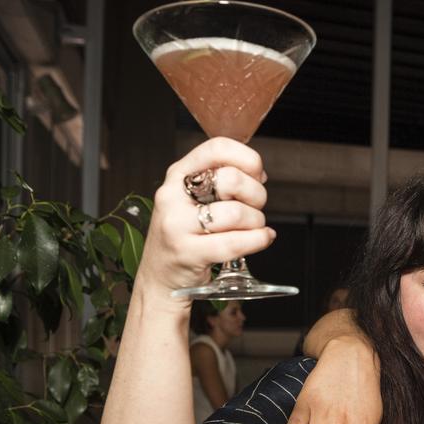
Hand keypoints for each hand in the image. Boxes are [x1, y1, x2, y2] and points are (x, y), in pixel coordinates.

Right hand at [136, 137, 273, 300]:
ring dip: (257, 222)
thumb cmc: (185, 234)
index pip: (217, 148)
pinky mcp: (188, 252)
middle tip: (256, 207)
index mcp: (177, 174)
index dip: (247, 158)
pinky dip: (258, 240)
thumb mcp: (194, 199)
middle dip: (257, 194)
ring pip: (237, 213)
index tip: (257, 173)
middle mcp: (173, 195)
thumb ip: (222, 181)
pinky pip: (235, 242)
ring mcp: (177, 224)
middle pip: (231, 180)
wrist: (161, 275)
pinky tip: (262, 238)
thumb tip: (258, 172)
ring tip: (254, 228)